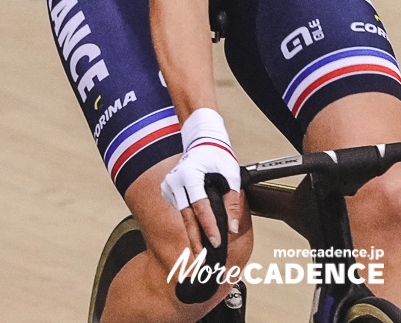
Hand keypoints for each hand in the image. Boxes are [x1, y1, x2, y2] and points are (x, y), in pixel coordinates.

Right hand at [159, 109, 244, 242]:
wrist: (202, 140)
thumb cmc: (217, 155)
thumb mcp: (231, 175)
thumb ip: (232, 202)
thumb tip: (232, 228)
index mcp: (190, 174)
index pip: (200, 207)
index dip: (209, 227)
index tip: (216, 242)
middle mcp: (175, 180)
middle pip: (187, 217)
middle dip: (196, 240)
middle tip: (202, 260)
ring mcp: (169, 185)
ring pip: (183, 215)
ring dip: (193, 232)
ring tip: (202, 251)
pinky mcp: (168, 190)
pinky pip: (180, 209)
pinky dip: (189, 220)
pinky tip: (196, 230)